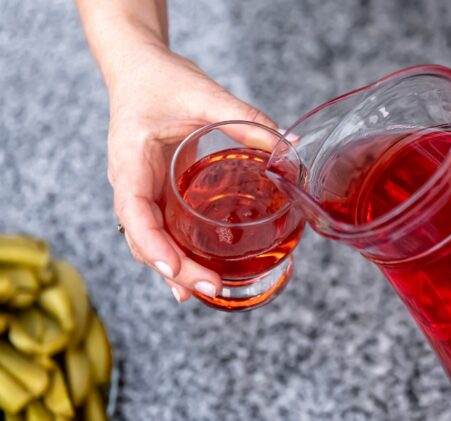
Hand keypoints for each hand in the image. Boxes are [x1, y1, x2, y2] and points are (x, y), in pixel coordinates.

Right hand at [107, 46, 275, 301]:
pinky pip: (163, 228)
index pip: (133, 212)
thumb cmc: (161, 79)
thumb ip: (247, 121)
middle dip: (174, 268)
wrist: (138, 68)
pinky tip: (199, 272)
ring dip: (176, 268)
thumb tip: (290, 147)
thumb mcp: (205, 96)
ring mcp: (141, 190)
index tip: (175, 269)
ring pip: (151, 240)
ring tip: (208, 290)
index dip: (152, 245)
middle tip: (213, 286)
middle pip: (143, 238)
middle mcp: (129, 183)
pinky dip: (178, 252)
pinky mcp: (156, 191)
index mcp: (130, 161)